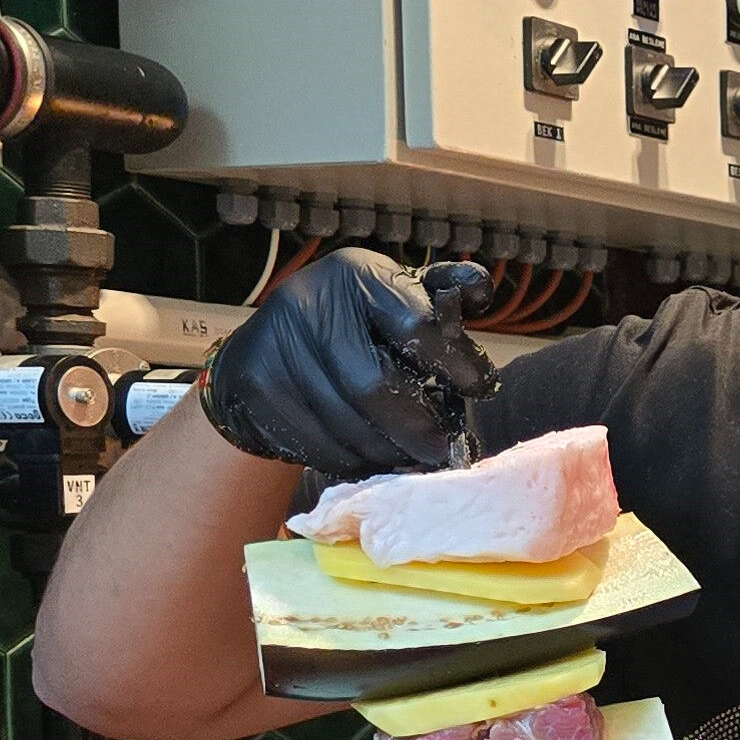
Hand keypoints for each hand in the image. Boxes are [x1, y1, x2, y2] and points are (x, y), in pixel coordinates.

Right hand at [198, 250, 496, 479]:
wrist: (264, 349)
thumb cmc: (354, 324)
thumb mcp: (398, 296)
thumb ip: (444, 293)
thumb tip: (480, 288)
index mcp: (357, 276)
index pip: (414, 326)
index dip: (455, 364)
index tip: (480, 388)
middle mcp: (311, 305)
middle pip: (375, 387)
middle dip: (420, 428)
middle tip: (447, 450)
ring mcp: (278, 348)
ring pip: (348, 426)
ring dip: (391, 454)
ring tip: (414, 460)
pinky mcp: (259, 389)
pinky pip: (319, 446)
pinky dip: (356, 463)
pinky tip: (373, 460)